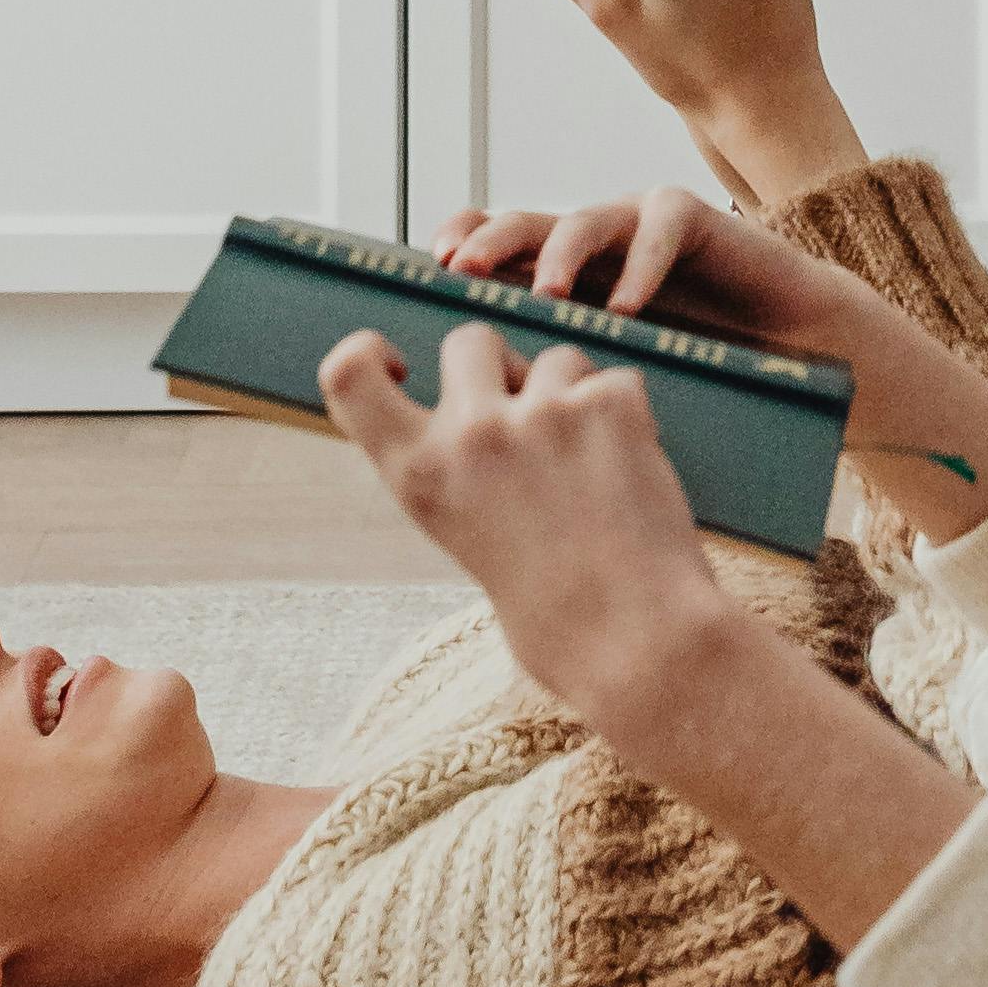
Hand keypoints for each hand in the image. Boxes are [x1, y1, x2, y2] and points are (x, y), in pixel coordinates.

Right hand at [315, 315, 735, 748]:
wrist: (639, 645)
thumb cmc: (558, 617)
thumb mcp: (469, 540)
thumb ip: (464, 470)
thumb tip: (495, 402)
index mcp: (419, 476)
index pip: (348, 373)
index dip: (368, 350)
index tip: (401, 364)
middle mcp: (471, 434)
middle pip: (469, 340)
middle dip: (500, 367)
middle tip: (532, 424)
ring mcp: (542, 413)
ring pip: (555, 359)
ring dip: (573, 396)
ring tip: (594, 474)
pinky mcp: (610, 404)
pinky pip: (615, 381)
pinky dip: (626, 415)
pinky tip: (633, 475)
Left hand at [439, 187, 987, 548]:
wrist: (800, 368)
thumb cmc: (706, 387)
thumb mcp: (612, 397)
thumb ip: (559, 394)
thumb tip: (472, 443)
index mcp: (566, 289)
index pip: (498, 258)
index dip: (463, 257)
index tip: (428, 281)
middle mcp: (599, 254)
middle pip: (527, 228)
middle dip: (491, 243)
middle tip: (461, 271)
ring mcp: (646, 233)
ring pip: (587, 218)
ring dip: (562, 250)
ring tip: (548, 294)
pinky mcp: (700, 224)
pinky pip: (664, 222)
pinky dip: (645, 259)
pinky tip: (632, 301)